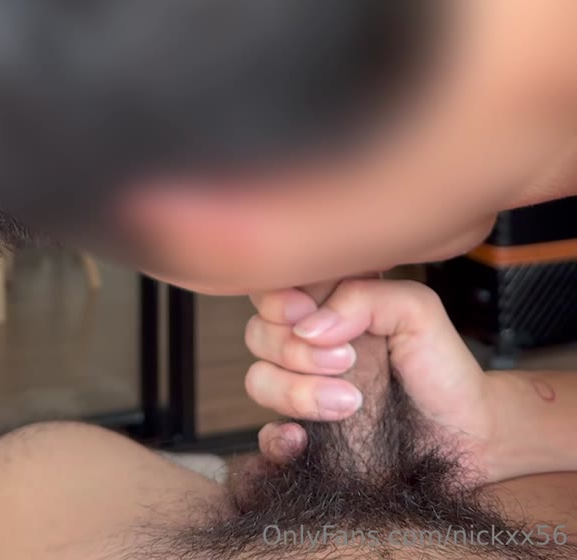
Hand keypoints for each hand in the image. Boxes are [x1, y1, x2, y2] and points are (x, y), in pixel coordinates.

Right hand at [245, 278, 505, 481]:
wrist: (470, 439)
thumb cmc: (444, 369)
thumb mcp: (417, 310)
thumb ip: (363, 299)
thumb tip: (307, 326)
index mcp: (332, 305)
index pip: (275, 288)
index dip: (280, 299)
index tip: (306, 311)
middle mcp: (310, 345)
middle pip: (258, 333)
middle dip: (294, 348)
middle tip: (347, 361)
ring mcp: (304, 392)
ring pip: (258, 379)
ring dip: (295, 391)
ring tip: (350, 402)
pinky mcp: (308, 440)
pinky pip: (265, 437)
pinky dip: (276, 438)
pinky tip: (304, 439)